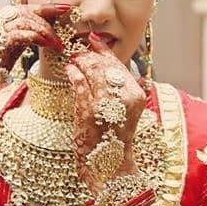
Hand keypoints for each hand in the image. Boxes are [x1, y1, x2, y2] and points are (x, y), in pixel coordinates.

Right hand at [0, 3, 68, 92]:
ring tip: (58, 44)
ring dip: (45, 32)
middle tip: (62, 35)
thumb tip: (45, 27)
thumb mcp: (8, 50)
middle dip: (46, 21)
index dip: (43, 8)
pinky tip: (48, 46)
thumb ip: (21, 36)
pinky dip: (38, 39)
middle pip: (23, 12)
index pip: (19, 9)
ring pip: (24, 21)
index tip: (64, 9)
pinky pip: (22, 35)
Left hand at [65, 35, 147, 193]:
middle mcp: (123, 98)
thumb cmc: (115, 137)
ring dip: (81, 62)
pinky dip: (74, 75)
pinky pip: (80, 85)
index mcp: (135, 95)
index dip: (105, 51)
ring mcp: (105, 104)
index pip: (119, 65)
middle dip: (91, 55)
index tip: (95, 40)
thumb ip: (119, 88)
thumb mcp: (125, 110)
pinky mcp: (89, 111)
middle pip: (105, 66)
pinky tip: (70, 71)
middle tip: (80, 51)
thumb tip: (106, 63)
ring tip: (75, 59)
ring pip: (92, 72)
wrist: (110, 165)